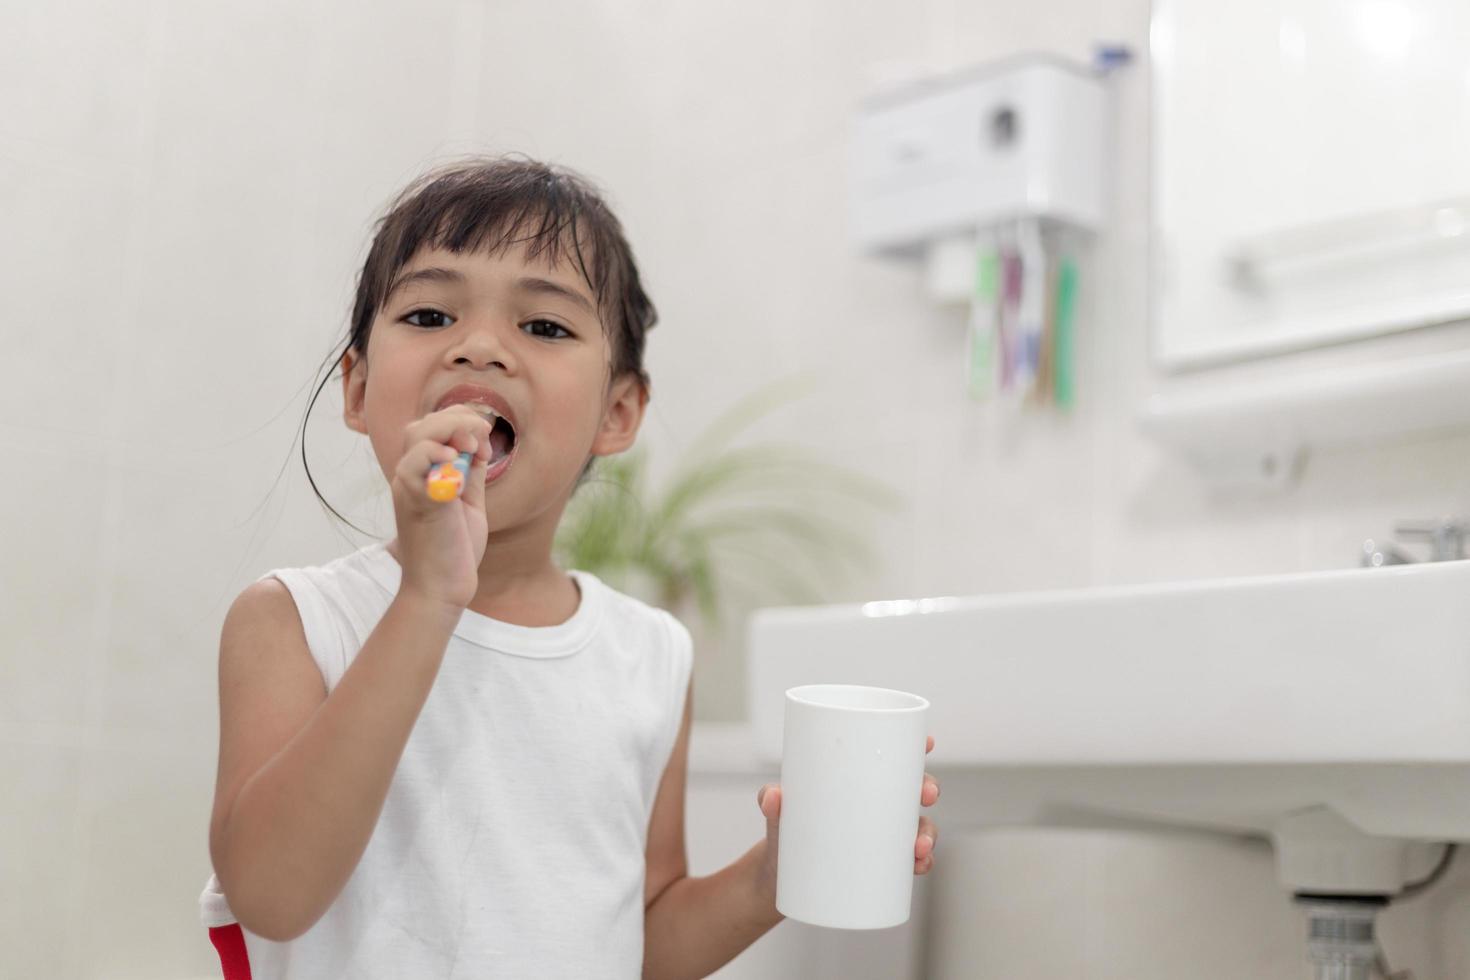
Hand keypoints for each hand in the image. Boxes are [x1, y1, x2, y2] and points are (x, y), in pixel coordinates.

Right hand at [389, 404, 494, 610]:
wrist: (441, 588)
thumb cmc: (453, 549)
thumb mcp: (468, 502)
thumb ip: (469, 474)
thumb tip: (480, 446)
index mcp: (422, 475)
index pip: (431, 428)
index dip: (461, 423)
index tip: (486, 443)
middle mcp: (410, 477)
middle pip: (422, 425)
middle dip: (458, 419)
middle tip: (483, 436)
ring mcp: (409, 488)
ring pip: (417, 436)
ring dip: (450, 429)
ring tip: (472, 446)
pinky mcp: (417, 503)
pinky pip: (415, 465)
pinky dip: (435, 453)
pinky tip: (456, 459)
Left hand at [755, 735, 940, 901]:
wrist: (779, 876)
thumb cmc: (783, 830)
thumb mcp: (777, 815)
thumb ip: (770, 801)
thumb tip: (773, 796)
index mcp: (857, 781)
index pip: (892, 758)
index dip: (916, 746)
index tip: (928, 742)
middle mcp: (876, 804)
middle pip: (914, 789)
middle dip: (928, 787)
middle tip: (925, 796)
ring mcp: (881, 834)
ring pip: (919, 826)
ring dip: (928, 832)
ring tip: (918, 847)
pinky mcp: (880, 863)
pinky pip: (911, 860)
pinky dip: (922, 862)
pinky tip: (920, 865)